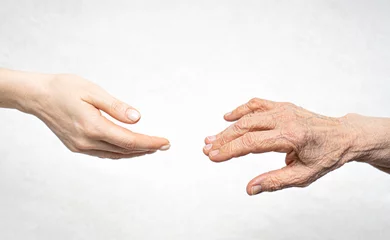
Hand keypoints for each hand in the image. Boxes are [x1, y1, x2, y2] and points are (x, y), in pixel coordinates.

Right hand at [24, 73, 169, 158]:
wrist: (36, 96)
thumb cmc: (63, 88)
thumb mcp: (92, 91)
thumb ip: (116, 107)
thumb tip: (138, 119)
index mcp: (92, 127)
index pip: (129, 141)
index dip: (150, 142)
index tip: (165, 142)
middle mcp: (86, 141)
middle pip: (124, 150)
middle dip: (147, 148)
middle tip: (164, 145)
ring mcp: (80, 146)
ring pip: (115, 154)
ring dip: (135, 152)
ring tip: (151, 148)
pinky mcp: (76, 146)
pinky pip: (104, 153)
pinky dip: (120, 152)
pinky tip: (128, 149)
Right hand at [203, 98, 389, 194]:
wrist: (343, 135)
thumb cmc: (326, 157)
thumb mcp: (304, 176)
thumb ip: (275, 181)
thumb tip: (250, 188)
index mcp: (291, 136)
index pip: (251, 143)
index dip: (229, 150)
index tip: (212, 156)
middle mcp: (285, 119)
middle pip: (245, 127)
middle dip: (223, 140)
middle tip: (207, 149)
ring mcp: (283, 110)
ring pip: (248, 116)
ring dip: (228, 128)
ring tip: (212, 138)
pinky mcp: (282, 106)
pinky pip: (257, 104)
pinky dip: (241, 110)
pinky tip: (228, 117)